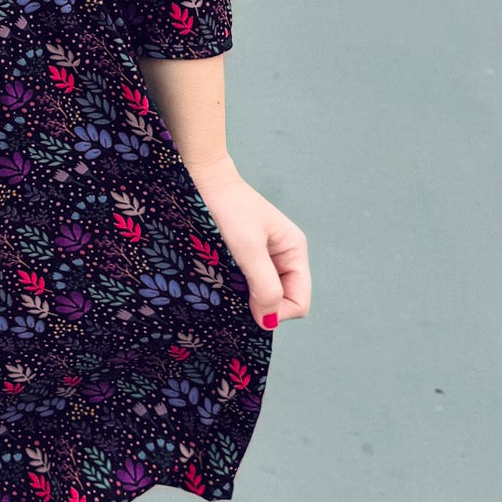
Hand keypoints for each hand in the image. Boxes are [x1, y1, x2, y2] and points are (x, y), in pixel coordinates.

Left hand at [183, 155, 309, 331]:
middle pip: (282, 301)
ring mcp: (265, 257)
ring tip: (224, 282)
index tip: (248, 306)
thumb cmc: (227, 208)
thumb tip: (269, 322)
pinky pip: (247, 284)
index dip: (276, 312)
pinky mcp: (245, 256)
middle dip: (260, 305)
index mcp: (294, 252)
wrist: (202, 179)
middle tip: (233, 292)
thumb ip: (264, 285)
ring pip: (263, 294)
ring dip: (246, 297)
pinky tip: (220, 278)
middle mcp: (284, 257)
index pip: (298, 302)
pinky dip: (236, 288)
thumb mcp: (248, 249)